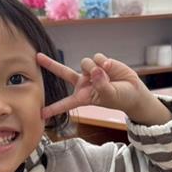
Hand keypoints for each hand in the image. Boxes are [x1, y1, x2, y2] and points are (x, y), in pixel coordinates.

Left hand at [37, 52, 171, 125]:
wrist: (133, 91)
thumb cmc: (121, 98)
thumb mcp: (110, 95)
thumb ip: (101, 84)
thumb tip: (95, 69)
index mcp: (83, 97)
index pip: (65, 104)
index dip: (53, 109)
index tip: (41, 114)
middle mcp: (84, 83)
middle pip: (63, 72)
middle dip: (50, 64)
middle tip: (37, 57)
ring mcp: (91, 72)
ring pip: (85, 63)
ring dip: (95, 68)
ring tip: (107, 76)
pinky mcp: (100, 62)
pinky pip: (96, 57)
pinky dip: (104, 62)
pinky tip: (110, 68)